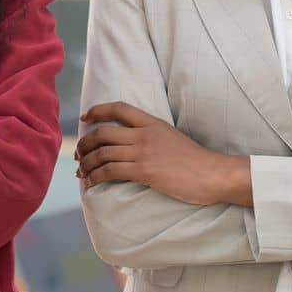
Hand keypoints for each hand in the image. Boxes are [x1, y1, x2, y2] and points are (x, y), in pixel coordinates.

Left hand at [76, 102, 250, 206]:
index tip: (85, 117)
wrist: (213, 174)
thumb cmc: (196, 161)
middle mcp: (145, 134)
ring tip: (80, 171)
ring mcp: (144, 152)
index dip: (98, 110)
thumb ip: (153, 137)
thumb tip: (134, 145)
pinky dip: (95, 176)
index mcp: (152, 123)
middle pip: (103, 132)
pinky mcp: (144, 171)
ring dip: (86, 163)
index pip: (119, 108)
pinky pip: (110, 171)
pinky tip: (91, 182)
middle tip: (78, 153)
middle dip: (85, 143)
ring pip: (102, 153)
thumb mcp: (172, 138)